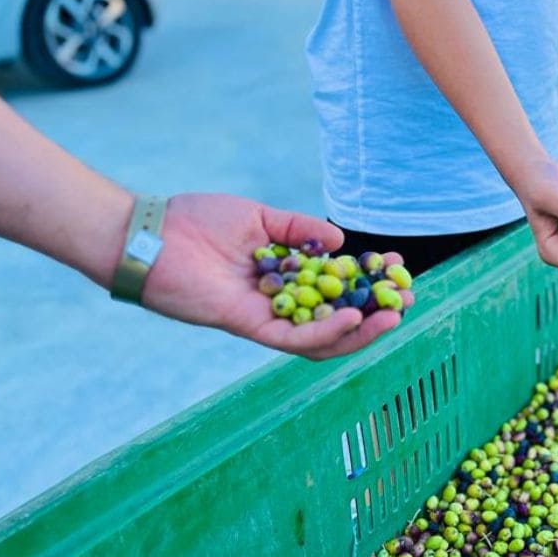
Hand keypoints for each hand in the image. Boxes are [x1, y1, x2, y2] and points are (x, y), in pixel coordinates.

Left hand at [139, 193, 413, 360]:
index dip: (369, 280)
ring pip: (322, 339)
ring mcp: (265, 318)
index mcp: (284, 276)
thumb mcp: (260, 216)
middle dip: (375, 312)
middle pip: (336, 319)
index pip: (336, 286)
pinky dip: (326, 334)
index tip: (395, 265)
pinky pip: (294, 340)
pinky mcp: (248, 327)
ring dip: (359, 332)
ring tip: (391, 316)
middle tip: (406, 299)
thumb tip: (343, 244)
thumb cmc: (195, 220)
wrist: (151, 235)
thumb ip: (300, 229)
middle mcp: (279, 302)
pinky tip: (352, 319)